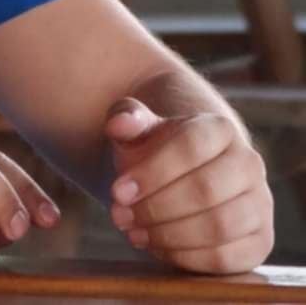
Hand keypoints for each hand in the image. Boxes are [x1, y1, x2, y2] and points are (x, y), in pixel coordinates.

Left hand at [105, 97, 273, 272]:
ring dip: (169, 234)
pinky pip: (226, 258)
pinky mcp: (260, 242)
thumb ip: (126, 120)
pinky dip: (186, 257)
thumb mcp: (138, 131)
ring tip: (135, 232)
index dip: (151, 171)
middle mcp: (249, 163)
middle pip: (205, 190)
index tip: (117, 191)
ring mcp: (260, 204)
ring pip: (218, 226)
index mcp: (219, 128)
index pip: (190, 146)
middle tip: (120, 217)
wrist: (188, 174)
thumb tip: (118, 123)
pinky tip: (158, 248)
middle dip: (155, 207)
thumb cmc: (158, 151)